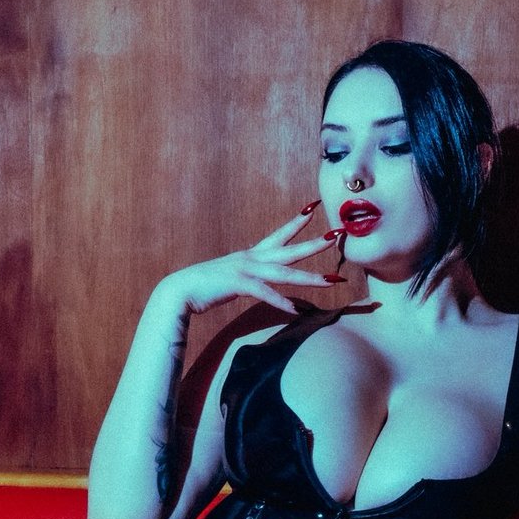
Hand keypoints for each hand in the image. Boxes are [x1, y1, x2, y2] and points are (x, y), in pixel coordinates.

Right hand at [158, 207, 334, 318]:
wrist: (181, 290)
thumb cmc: (205, 286)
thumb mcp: (232, 277)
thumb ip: (248, 276)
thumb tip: (258, 279)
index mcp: (251, 254)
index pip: (279, 234)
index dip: (297, 222)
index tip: (313, 208)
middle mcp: (251, 258)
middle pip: (290, 249)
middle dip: (314, 244)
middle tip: (337, 236)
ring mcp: (245, 270)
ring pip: (283, 272)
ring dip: (309, 277)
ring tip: (331, 280)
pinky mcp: (238, 285)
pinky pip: (264, 293)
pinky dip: (280, 302)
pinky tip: (295, 309)